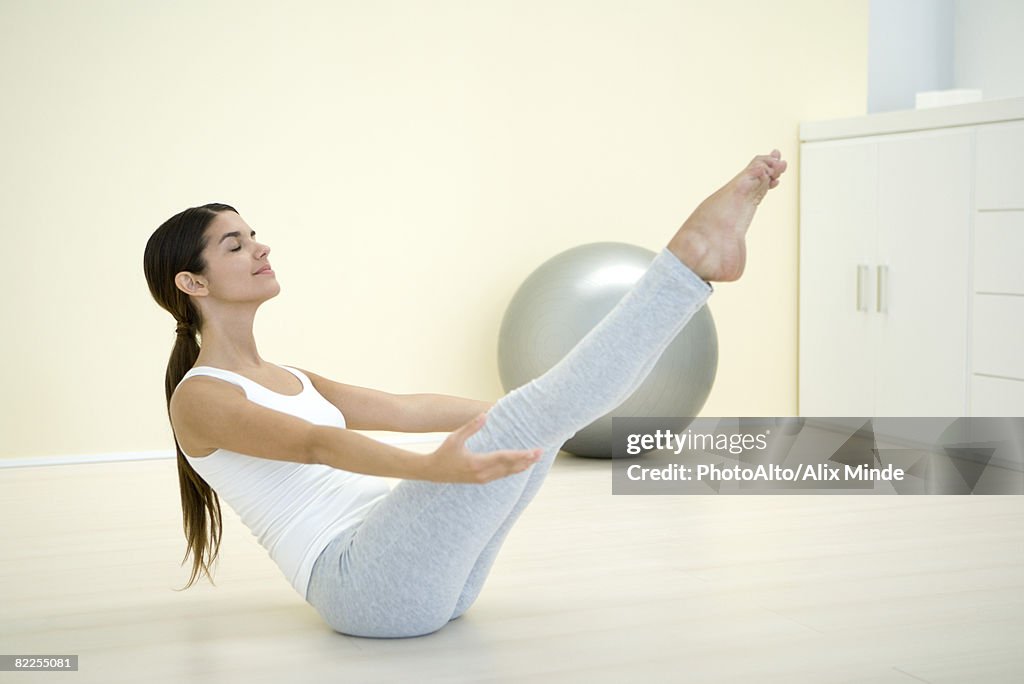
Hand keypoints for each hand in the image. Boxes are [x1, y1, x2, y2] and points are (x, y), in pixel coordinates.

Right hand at [424, 413, 541, 482]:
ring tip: (535, 459)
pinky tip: (520, 466)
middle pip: (509, 467)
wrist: (432, 472)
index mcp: (476, 463)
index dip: (520, 455)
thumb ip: (471, 426)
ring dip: (522, 466)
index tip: (533, 451)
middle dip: (526, 460)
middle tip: (540, 453)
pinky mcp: (481, 480)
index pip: (504, 458)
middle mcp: (482, 473)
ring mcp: (482, 478)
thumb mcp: (454, 438)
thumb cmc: (443, 453)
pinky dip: (513, 471)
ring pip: (507, 473)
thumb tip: (485, 415)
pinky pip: (501, 476)